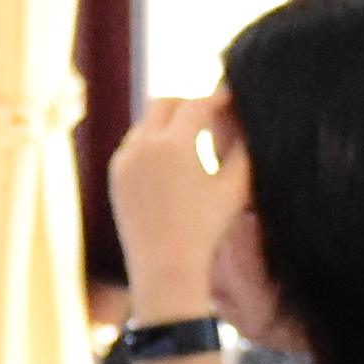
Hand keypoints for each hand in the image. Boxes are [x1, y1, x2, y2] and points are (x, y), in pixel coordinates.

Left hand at [103, 95, 246, 323]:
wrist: (165, 266)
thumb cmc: (206, 229)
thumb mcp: (235, 189)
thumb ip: (244, 152)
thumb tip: (247, 126)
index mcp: (175, 144)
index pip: (197, 104)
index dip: (217, 97)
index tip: (231, 96)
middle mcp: (144, 145)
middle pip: (164, 102)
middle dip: (187, 102)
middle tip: (209, 111)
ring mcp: (125, 160)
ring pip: (146, 123)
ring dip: (168, 123)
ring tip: (191, 137)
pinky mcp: (116, 176)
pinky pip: (133, 146)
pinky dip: (151, 143)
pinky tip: (170, 160)